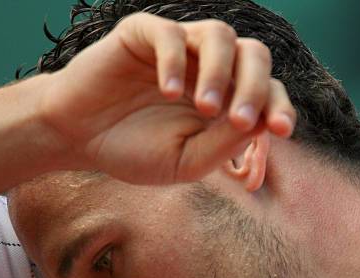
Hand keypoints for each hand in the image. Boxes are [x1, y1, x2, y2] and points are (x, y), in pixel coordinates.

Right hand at [40, 12, 295, 183]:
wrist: (79, 139)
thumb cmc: (132, 151)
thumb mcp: (185, 161)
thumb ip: (223, 144)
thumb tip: (264, 122)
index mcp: (223, 98)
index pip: (266, 91)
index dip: (278, 106)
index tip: (280, 130)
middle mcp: (206, 68)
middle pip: (254, 55)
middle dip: (254, 88)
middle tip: (240, 120)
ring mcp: (177, 48)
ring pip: (219, 35)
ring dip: (219, 72)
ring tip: (206, 108)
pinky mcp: (143, 35)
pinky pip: (169, 34)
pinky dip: (173, 61)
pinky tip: (166, 91)